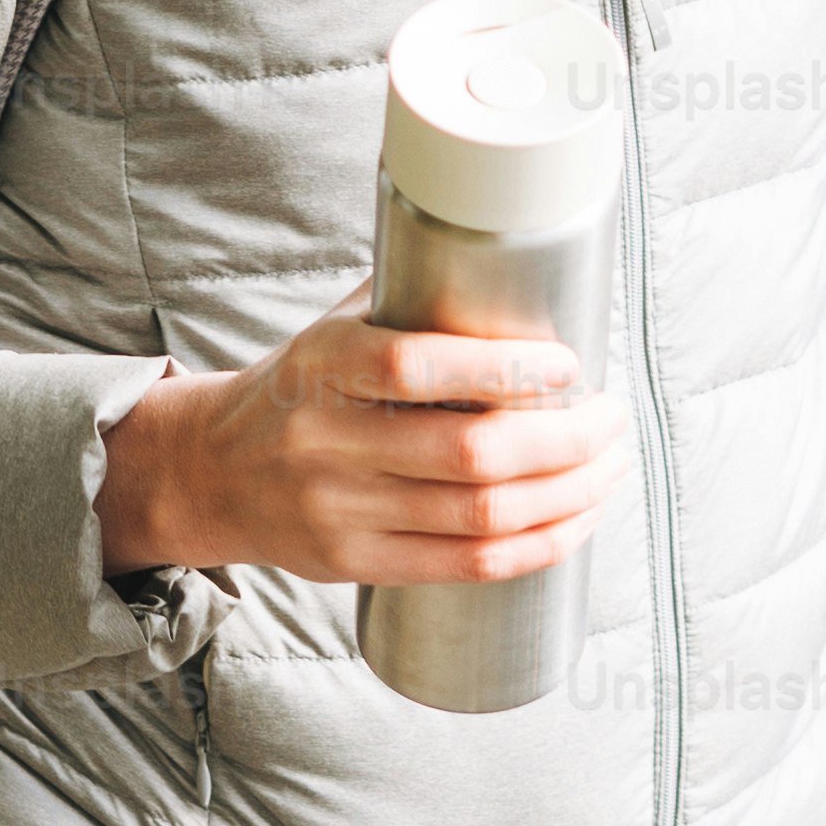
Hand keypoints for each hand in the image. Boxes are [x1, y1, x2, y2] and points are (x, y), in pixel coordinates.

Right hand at [96, 282, 632, 587]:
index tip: (570, 362)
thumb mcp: (337, 326)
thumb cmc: (302, 384)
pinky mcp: (356, 565)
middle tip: (614, 417)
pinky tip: (577, 520)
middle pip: (470, 455)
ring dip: (569, 495)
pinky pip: (467, 568)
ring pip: (481, 518)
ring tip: (611, 465)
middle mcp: (327, 441)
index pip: (417, 368)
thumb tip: (527, 258)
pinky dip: (538, 546)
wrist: (212, 470)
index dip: (505, 370)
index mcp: (324, 364)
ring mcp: (340, 512)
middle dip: (567, 440)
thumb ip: (416, 301)